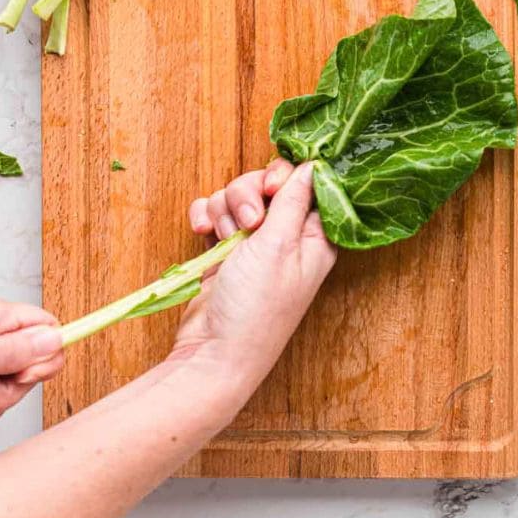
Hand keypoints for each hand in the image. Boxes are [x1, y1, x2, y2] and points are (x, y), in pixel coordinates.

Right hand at [174, 159, 336, 398]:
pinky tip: (202, 233)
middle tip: (247, 222)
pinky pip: (215, 213)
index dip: (289, 177)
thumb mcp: (279, 247)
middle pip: (269, 184)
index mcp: (315, 237)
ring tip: (224, 237)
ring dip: (225, 209)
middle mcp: (287, 237)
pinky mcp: (226, 249)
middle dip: (249, 193)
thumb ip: (295, 201)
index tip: (274, 188)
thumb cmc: (256, 308)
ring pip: (238, 195)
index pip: (310, 184)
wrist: (212, 352)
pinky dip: (206, 217)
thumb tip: (316, 164)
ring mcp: (255, 243)